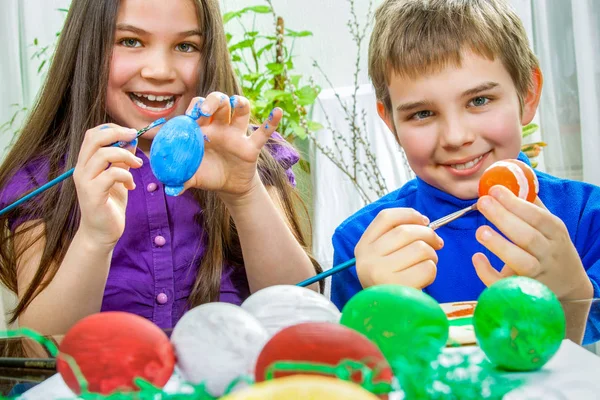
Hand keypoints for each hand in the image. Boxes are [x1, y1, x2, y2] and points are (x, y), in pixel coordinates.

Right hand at [73, 124, 142, 246]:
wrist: (102, 233)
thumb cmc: (110, 204)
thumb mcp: (119, 177)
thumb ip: (122, 159)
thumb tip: (131, 140)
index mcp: (86, 163)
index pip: (92, 134)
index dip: (111, 129)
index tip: (130, 133)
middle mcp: (81, 169)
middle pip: (94, 139)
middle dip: (117, 134)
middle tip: (134, 137)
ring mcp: (85, 181)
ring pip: (103, 155)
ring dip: (125, 156)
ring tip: (137, 166)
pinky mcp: (93, 194)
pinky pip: (111, 174)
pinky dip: (126, 175)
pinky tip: (131, 186)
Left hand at [181, 93, 281, 201]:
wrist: (228, 188)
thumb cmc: (208, 175)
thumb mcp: (192, 176)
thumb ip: (180, 179)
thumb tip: (170, 188)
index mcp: (204, 129)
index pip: (200, 107)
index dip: (196, 106)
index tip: (190, 116)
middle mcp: (221, 127)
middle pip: (220, 102)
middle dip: (213, 101)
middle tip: (206, 111)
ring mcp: (237, 135)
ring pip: (241, 110)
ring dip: (239, 103)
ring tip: (235, 103)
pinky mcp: (251, 146)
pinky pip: (263, 132)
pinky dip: (271, 122)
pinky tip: (277, 111)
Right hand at [354, 208, 442, 288]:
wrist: (388, 315)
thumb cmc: (391, 281)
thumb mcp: (383, 257)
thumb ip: (396, 237)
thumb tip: (425, 222)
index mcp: (363, 247)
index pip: (385, 217)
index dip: (409, 214)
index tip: (424, 220)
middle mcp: (367, 259)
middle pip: (406, 231)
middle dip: (428, 234)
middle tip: (437, 243)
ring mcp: (380, 273)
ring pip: (419, 248)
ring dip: (432, 254)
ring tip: (428, 262)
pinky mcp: (397, 288)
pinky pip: (427, 268)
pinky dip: (432, 271)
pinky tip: (425, 277)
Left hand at [473, 185, 592, 299]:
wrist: (568, 285)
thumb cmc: (550, 247)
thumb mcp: (548, 226)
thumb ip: (531, 205)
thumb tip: (508, 180)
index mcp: (555, 233)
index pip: (537, 217)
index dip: (515, 203)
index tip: (495, 190)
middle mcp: (548, 254)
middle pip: (527, 237)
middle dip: (503, 218)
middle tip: (482, 202)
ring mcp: (537, 275)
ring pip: (520, 262)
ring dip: (499, 246)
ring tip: (480, 231)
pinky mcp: (522, 291)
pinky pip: (504, 284)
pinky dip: (488, 272)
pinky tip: (476, 257)